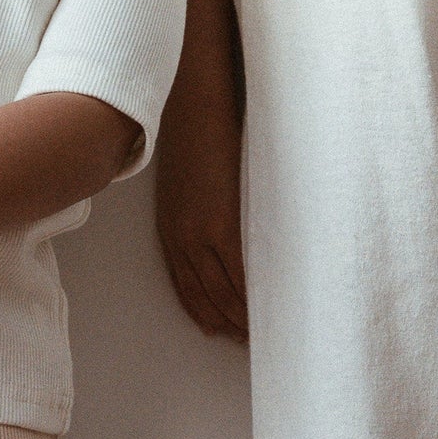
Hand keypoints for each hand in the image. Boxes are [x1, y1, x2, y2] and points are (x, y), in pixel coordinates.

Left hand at [155, 111, 247, 343]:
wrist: (192, 96)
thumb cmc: (192, 124)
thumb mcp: (185, 174)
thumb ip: (197, 201)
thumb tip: (221, 215)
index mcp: (169, 226)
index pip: (185, 283)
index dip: (203, 310)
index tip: (220, 330)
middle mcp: (179, 235)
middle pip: (203, 294)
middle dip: (226, 322)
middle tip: (250, 342)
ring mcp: (199, 229)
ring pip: (223, 289)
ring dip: (243, 315)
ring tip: (265, 332)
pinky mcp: (221, 219)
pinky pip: (239, 269)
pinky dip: (252, 293)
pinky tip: (268, 306)